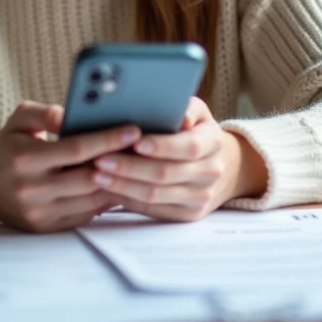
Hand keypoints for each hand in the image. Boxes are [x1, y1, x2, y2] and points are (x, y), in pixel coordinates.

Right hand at [0, 100, 140, 232]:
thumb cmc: (7, 145)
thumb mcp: (19, 120)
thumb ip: (45, 113)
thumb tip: (71, 113)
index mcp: (25, 159)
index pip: (75, 149)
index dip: (107, 139)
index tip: (133, 129)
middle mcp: (32, 190)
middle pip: (89, 178)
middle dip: (121, 162)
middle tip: (147, 148)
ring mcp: (40, 213)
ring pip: (91, 200)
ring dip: (118, 183)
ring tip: (140, 165)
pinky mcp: (46, 228)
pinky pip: (85, 215)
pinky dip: (104, 200)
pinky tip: (120, 184)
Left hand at [89, 97, 268, 221]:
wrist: (223, 167)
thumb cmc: (197, 131)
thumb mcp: (198, 112)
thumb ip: (187, 108)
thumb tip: (181, 116)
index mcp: (214, 142)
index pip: (189, 146)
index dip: (162, 146)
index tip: (135, 142)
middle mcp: (210, 172)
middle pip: (166, 174)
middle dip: (129, 167)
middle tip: (100, 158)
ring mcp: (200, 197)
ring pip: (155, 195)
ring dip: (123, 185)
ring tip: (97, 174)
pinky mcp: (187, 214)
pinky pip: (152, 210)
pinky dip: (128, 199)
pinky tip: (108, 189)